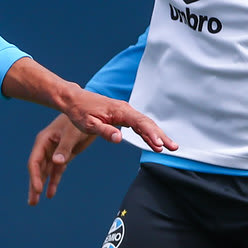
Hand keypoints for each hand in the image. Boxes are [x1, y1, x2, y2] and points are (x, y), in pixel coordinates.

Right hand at [27, 114, 94, 204]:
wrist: (91, 115)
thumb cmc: (78, 121)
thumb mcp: (71, 134)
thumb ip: (64, 148)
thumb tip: (56, 162)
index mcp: (43, 141)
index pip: (35, 162)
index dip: (35, 177)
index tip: (38, 190)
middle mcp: (46, 148)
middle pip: (37, 170)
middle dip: (34, 186)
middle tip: (32, 202)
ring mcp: (55, 152)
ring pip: (46, 172)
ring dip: (42, 186)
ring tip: (36, 201)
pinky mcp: (64, 155)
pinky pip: (56, 171)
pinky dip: (54, 181)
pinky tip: (51, 193)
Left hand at [56, 86, 176, 155]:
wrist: (74, 100)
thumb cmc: (80, 112)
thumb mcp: (89, 124)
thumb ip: (104, 131)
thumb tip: (119, 139)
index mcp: (119, 111)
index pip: (139, 123)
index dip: (151, 134)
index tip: (159, 144)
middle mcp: (126, 110)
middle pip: (147, 123)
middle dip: (160, 136)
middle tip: (173, 148)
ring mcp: (125, 112)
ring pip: (145, 124)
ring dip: (157, 135)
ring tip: (170, 147)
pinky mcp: (123, 116)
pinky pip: (138, 125)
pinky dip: (147, 133)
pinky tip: (154, 142)